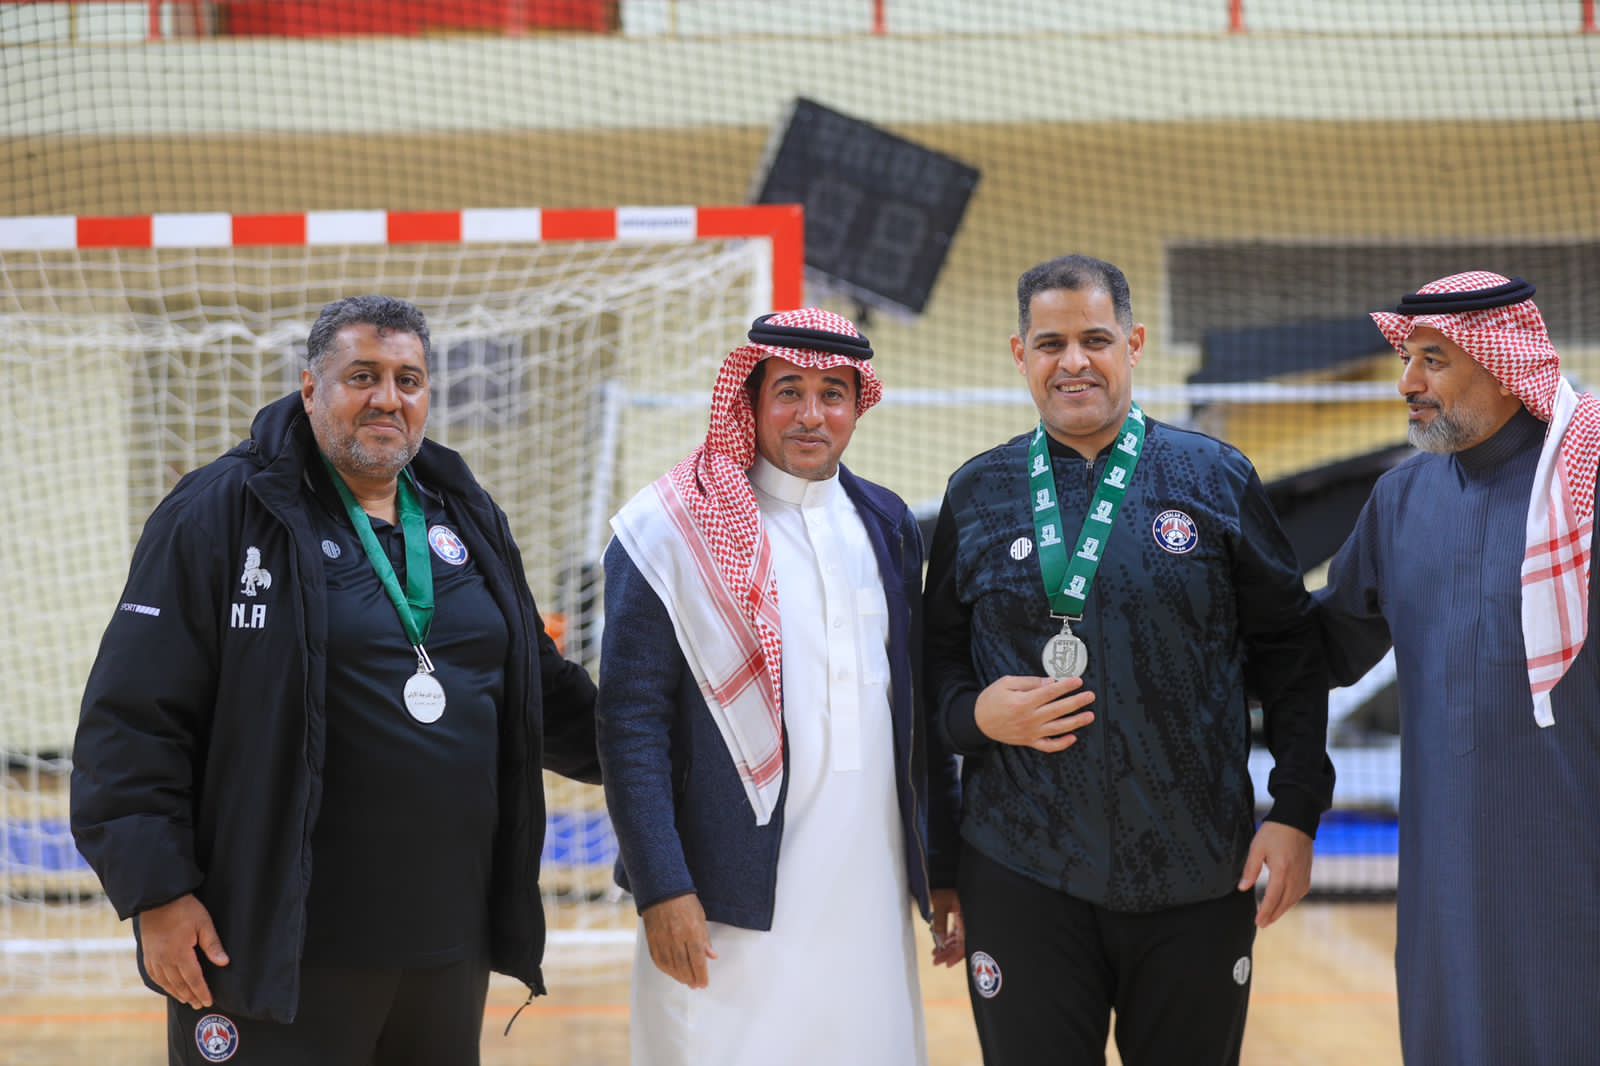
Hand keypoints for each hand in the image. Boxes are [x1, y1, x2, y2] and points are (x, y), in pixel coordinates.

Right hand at [138, 893, 229, 1008]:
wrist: (157, 899)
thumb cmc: (184, 909)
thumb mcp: (203, 924)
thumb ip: (213, 945)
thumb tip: (224, 963)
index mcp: (180, 954)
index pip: (194, 979)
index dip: (202, 992)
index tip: (208, 1001)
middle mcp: (164, 960)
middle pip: (179, 984)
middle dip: (191, 996)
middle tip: (199, 1005)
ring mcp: (154, 958)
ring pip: (166, 982)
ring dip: (177, 993)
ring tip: (186, 1000)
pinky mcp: (147, 954)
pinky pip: (154, 975)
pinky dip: (162, 984)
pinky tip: (167, 987)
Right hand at [642, 893, 716, 988]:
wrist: (662, 890)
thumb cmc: (684, 902)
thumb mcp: (700, 917)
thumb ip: (705, 939)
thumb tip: (711, 956)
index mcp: (691, 931)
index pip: (697, 959)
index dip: (701, 974)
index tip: (704, 983)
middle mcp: (676, 937)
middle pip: (684, 966)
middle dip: (691, 978)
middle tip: (696, 985)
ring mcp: (662, 939)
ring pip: (670, 966)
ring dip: (679, 977)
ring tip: (686, 981)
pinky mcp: (652, 940)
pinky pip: (658, 960)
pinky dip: (666, 969)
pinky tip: (672, 972)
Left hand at [930, 888, 963, 966]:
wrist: (950, 870)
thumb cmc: (947, 884)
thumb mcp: (940, 904)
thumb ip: (940, 924)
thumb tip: (938, 941)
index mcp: (968, 920)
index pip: (963, 945)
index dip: (954, 956)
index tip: (945, 964)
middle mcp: (969, 921)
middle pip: (961, 943)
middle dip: (948, 953)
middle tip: (936, 961)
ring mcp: (966, 917)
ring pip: (959, 937)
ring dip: (948, 946)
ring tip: (936, 953)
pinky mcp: (963, 913)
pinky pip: (957, 929)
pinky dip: (949, 936)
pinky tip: (941, 941)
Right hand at [974, 675, 1095, 750]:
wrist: (977, 721)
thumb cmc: (991, 699)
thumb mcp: (1006, 683)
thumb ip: (1029, 682)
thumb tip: (1051, 682)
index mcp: (1024, 701)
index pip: (1050, 692)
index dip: (1066, 686)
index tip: (1078, 681)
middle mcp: (1030, 718)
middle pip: (1058, 709)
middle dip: (1077, 702)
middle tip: (1091, 696)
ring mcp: (1030, 732)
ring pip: (1058, 728)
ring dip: (1076, 722)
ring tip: (1090, 716)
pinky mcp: (1029, 742)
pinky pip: (1048, 746)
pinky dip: (1062, 744)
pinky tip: (1073, 737)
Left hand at [1238, 821, 1314, 927]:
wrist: (1297, 820)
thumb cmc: (1275, 832)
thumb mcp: (1257, 847)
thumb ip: (1250, 869)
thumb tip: (1242, 888)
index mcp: (1282, 871)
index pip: (1272, 898)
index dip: (1264, 912)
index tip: (1258, 922)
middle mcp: (1295, 876)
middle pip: (1283, 903)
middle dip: (1272, 915)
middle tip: (1262, 924)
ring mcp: (1304, 876)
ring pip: (1293, 900)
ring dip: (1282, 910)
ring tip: (1270, 917)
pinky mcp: (1307, 873)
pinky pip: (1300, 893)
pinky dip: (1291, 901)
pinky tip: (1284, 904)